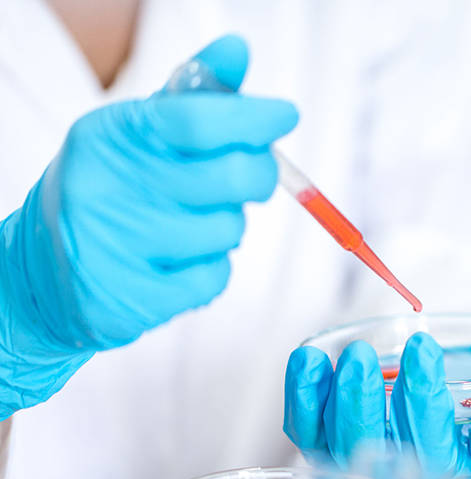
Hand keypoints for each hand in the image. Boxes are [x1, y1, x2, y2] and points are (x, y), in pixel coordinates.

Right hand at [0, 35, 297, 416]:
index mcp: (112, 136)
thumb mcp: (141, 134)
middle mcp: (106, 187)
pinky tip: (178, 262)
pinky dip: (210, 271)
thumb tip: (237, 50)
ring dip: (227, 228)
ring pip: (228, 232)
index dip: (253, 118)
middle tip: (251, 177)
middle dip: (258, 175)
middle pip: (229, 177)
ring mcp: (115, 247)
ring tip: (193, 224)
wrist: (49, 271)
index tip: (284, 114)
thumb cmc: (115, 191)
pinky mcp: (130, 299)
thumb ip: (194, 97)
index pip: (196, 119)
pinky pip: (213, 279)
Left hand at [283, 313, 470, 476]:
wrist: (426, 422)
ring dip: (357, 406)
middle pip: (424, 457)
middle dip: (423, 409)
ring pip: (360, 451)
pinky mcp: (331, 449)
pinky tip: (312, 359)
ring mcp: (374, 464)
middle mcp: (428, 473)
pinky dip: (306, 401)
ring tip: (360, 357)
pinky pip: (311, 436)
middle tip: (423, 352)